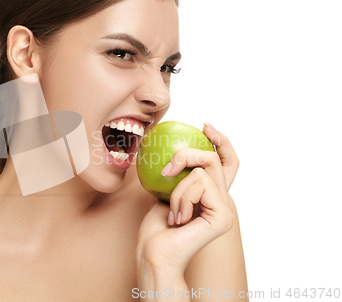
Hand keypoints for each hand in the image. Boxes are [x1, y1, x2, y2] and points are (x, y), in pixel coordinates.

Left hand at [136, 123, 237, 276]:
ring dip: (177, 188)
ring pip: (201, 171)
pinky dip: (181, 197)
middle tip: (168, 169)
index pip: (226, 163)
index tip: (204, 126)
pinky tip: (178, 219)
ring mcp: (225, 209)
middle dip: (189, 155)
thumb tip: (172, 148)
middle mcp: (222, 201)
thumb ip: (177, 174)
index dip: (221, 142)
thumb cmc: (156, 228)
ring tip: (173, 212)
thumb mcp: (164, 191)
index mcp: (211, 196)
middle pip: (216, 160)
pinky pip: (200, 184)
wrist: (154, 253)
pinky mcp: (223, 216)